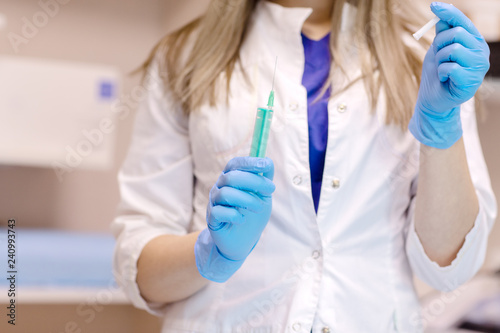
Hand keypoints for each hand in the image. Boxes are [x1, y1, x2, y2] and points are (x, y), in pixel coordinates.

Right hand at [195, 157, 274, 281]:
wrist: (241, 242)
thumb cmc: (251, 216)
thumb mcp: (262, 197)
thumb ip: (264, 180)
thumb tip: (268, 162)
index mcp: (231, 178)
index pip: (235, 164)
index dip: (249, 162)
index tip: (265, 165)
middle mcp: (219, 187)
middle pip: (231, 177)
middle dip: (254, 181)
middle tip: (271, 189)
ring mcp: (214, 203)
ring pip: (226, 193)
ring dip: (247, 200)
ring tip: (259, 208)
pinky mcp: (212, 218)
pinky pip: (219, 212)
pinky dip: (234, 215)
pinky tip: (242, 220)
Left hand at [409, 2, 489, 148]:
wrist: (433, 100)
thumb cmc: (437, 74)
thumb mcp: (437, 50)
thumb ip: (442, 33)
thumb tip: (441, 14)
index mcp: (474, 42)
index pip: (463, 21)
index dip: (449, 12)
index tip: (433, 5)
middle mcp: (481, 52)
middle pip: (458, 33)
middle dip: (440, 43)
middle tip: (437, 56)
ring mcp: (479, 67)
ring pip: (454, 49)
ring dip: (440, 60)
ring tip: (442, 70)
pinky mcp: (471, 81)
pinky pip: (450, 67)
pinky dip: (441, 72)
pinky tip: (444, 79)